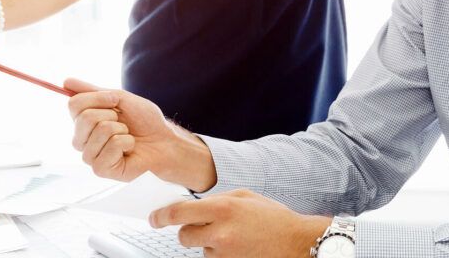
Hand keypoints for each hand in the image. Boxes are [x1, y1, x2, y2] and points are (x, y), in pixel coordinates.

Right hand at [65, 77, 213, 188]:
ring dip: (122, 128)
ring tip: (127, 135)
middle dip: (111, 114)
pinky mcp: (101, 169)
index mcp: (85, 122)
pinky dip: (127, 142)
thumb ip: (93, 91)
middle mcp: (83, 140)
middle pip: (84, 118)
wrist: (162, 139)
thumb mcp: (120, 98)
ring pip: (101, 130)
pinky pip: (112, 146)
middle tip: (123, 121)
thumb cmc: (144, 120)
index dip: (98, 97)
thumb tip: (66, 81)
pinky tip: (130, 148)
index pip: (74, 104)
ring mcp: (91, 155)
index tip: (115, 100)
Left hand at [150, 190, 331, 257]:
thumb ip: (218, 199)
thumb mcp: (245, 196)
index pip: (179, 212)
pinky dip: (219, 252)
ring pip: (199, 248)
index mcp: (223, 208)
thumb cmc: (272, 217)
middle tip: (203, 225)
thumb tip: (195, 204)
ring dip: (208, 242)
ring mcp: (222, 253)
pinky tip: (237, 245)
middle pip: (184, 235)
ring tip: (233, 234)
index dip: (162, 215)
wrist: (293, 242)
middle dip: (188, 230)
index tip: (155, 217)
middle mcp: (219, 233)